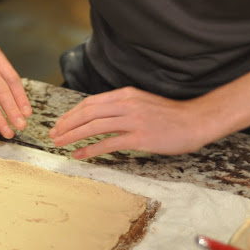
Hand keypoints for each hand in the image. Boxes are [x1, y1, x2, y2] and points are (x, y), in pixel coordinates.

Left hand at [49, 87, 209, 158]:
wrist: (195, 121)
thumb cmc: (170, 115)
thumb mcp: (143, 103)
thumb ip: (123, 107)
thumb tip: (101, 116)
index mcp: (126, 94)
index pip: (91, 102)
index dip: (72, 113)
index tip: (61, 122)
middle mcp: (127, 104)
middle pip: (87, 112)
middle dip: (66, 124)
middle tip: (54, 134)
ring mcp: (133, 120)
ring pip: (94, 126)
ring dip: (73, 135)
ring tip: (60, 144)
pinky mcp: (139, 137)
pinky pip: (108, 143)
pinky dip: (90, 149)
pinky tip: (80, 154)